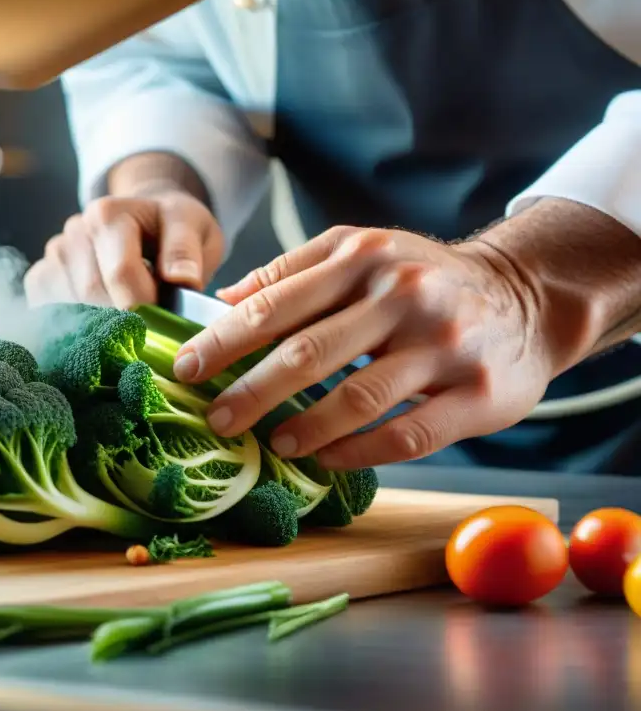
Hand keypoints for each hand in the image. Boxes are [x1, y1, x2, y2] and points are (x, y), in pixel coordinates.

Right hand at [24, 189, 223, 308]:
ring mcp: (53, 256)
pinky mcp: (41, 279)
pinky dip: (75, 328)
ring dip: (99, 326)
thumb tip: (182, 279)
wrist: (146, 219)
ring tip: (125, 319)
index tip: (163, 321)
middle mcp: (73, 232)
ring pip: (67, 310)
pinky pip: (48, 315)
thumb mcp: (192, 226)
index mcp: (108, 215)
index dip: (145, 306)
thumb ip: (185, 250)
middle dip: (122, 320)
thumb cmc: (170, 227)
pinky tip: (98, 322)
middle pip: (91, 295)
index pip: (120, 272)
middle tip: (147, 326)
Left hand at [170, 225, 556, 470]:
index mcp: (364, 259)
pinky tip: (326, 459)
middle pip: (308, 353)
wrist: (526, 296)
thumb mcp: (361, 250)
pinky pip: (407, 435)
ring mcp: (445, 347)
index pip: (274, 305)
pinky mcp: (479, 396)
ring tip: (272, 443)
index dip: (222, 342)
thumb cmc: (423, 277)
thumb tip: (222, 300)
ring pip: (358, 398)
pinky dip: (358, 452)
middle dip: (250, 392)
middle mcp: (404, 296)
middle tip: (215, 418)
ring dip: (305, 427)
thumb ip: (292, 271)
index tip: (183, 369)